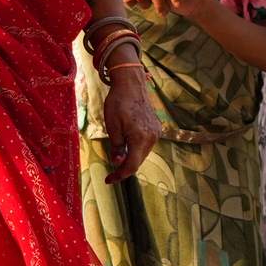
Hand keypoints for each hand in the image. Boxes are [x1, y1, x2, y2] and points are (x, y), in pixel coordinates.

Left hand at [99, 61, 161, 182]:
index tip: (109, 180)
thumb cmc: (118, 102)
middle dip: (124, 168)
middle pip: (138, 161)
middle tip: (111, 173)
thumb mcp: (112, 124)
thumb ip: (117, 145)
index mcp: (140, 137)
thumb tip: (118, 162)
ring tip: (118, 156)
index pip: (132, 165)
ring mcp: (156, 133)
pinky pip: (146, 145)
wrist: (131, 84)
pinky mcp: (156, 128)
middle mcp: (152, 137)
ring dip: (131, 158)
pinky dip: (137, 149)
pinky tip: (127, 145)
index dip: (120, 175)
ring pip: (143, 153)